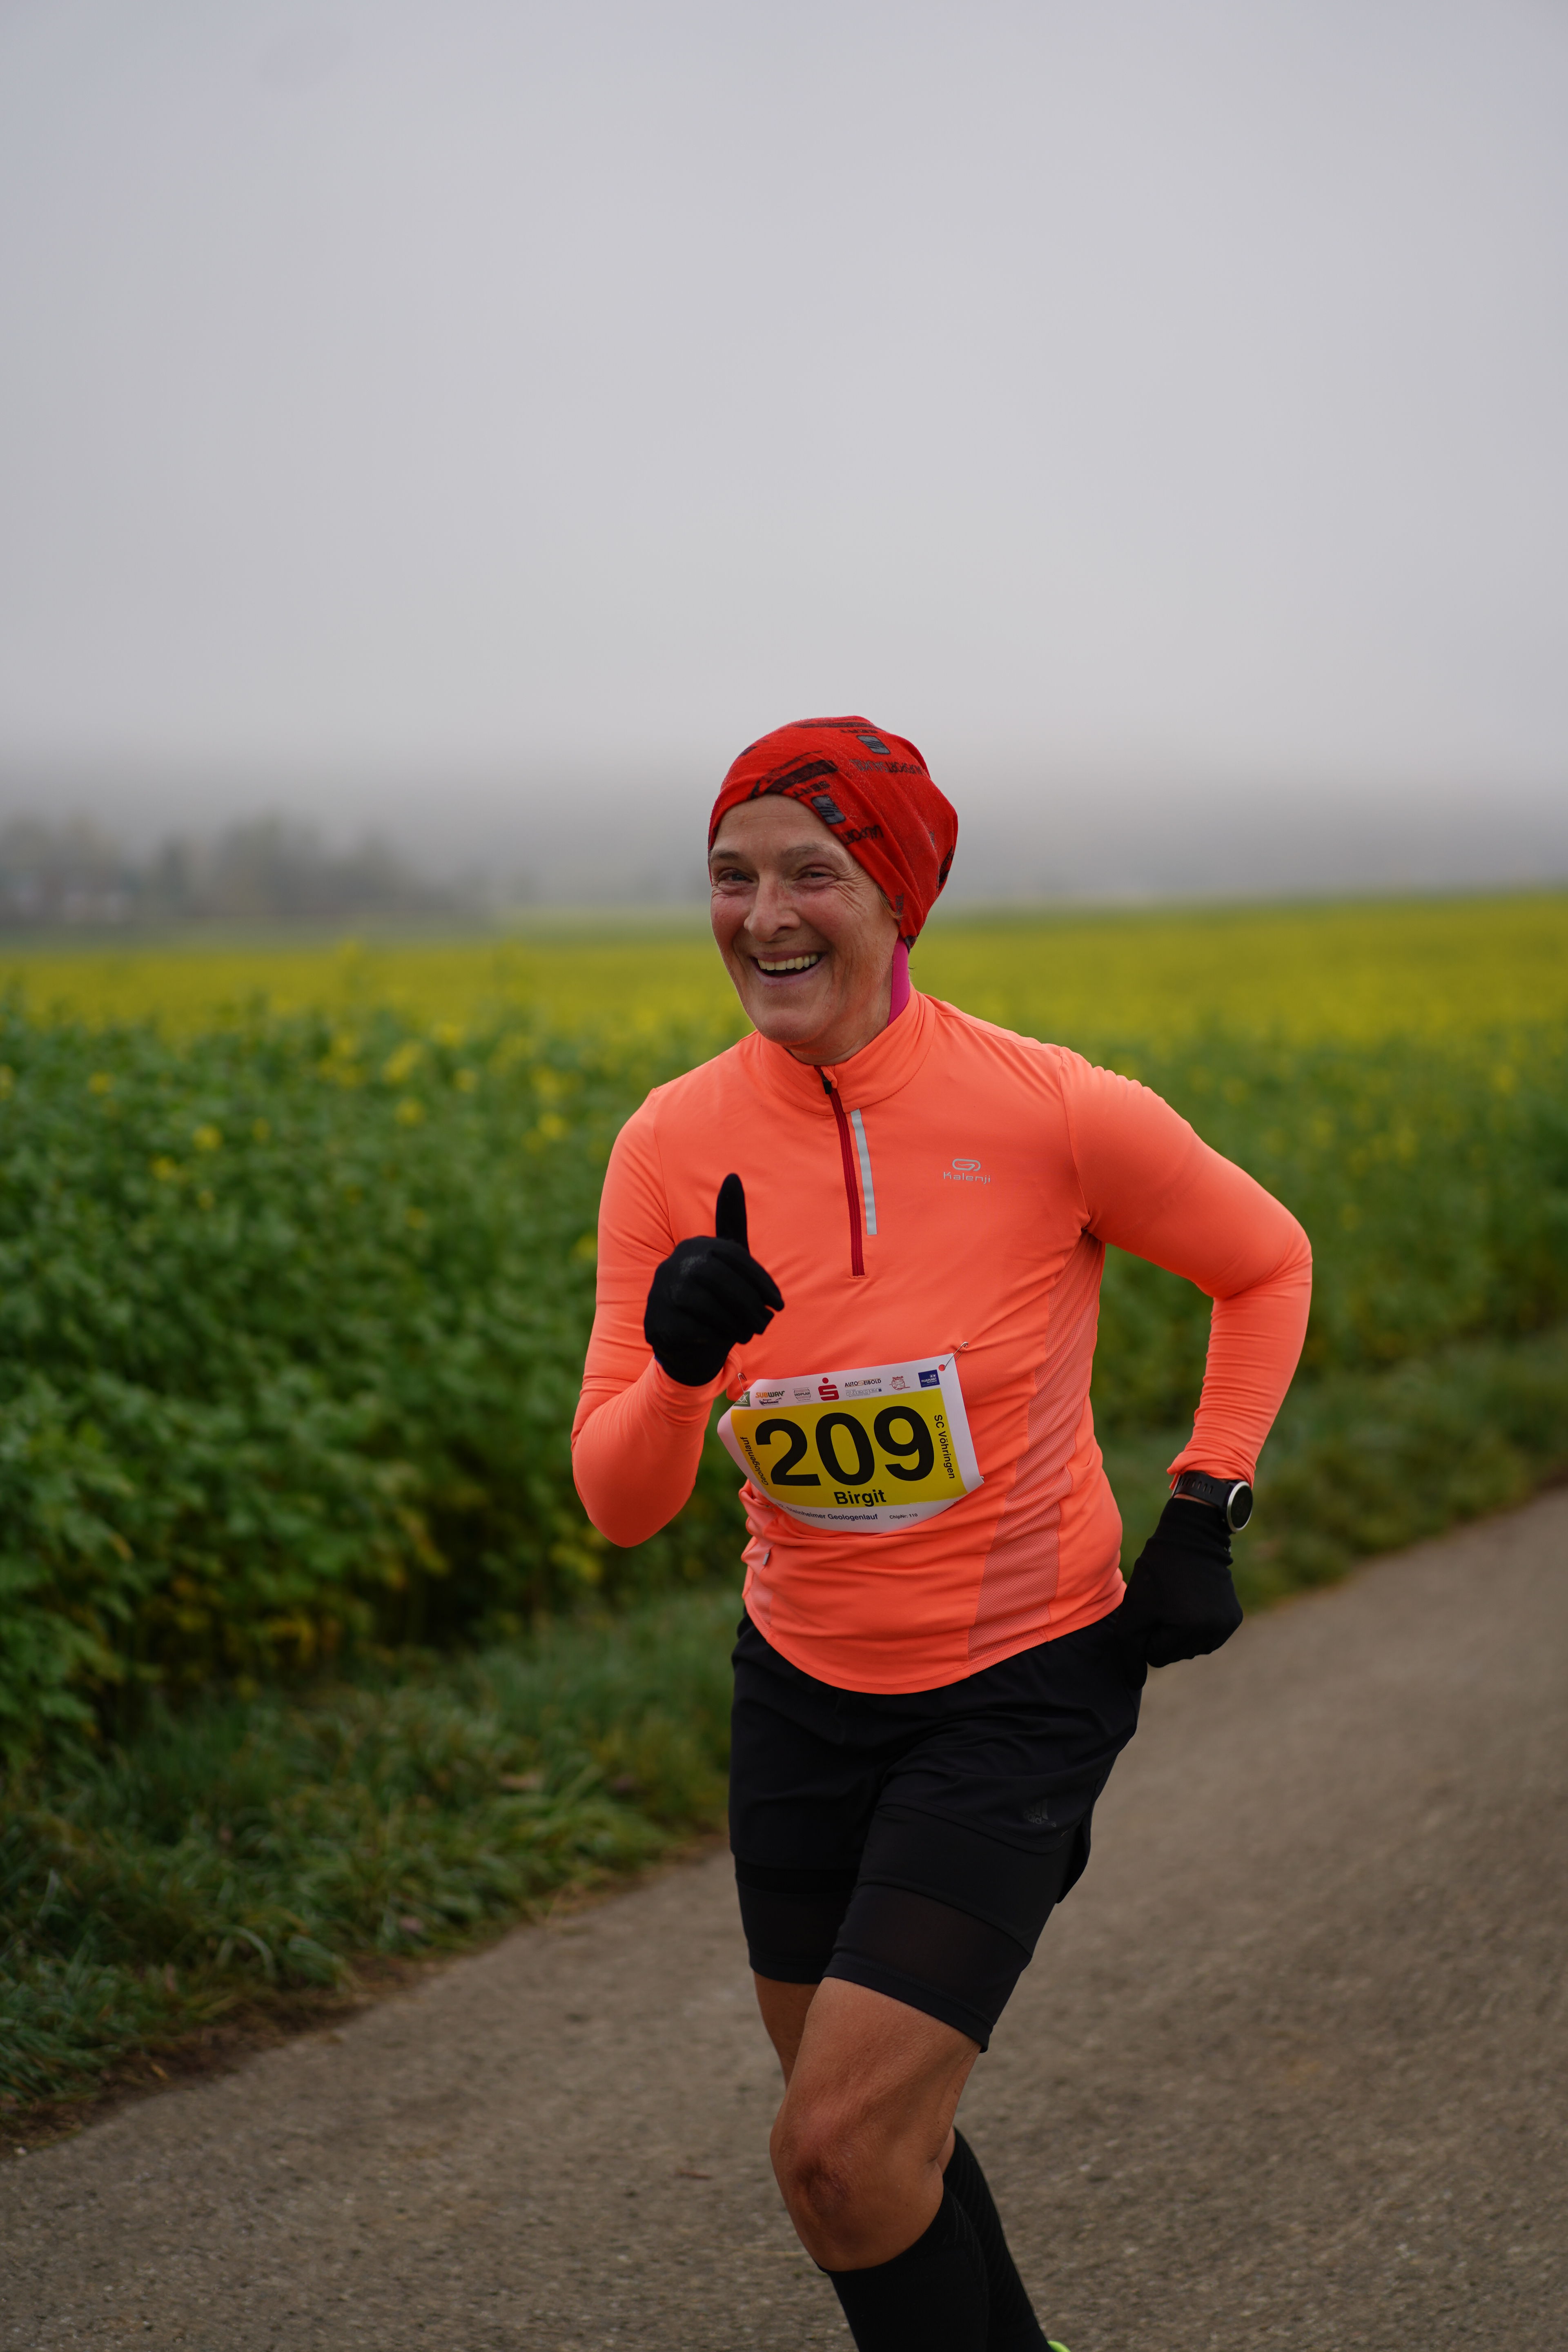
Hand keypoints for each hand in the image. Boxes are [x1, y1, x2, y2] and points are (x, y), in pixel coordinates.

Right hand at [643, 1175, 783, 1386]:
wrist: (682, 1339)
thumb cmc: (713, 1295)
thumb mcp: (726, 1260)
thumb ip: (731, 1221)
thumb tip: (732, 1176)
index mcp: (696, 1246)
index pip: (735, 1258)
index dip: (762, 1282)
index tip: (779, 1305)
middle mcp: (674, 1264)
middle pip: (722, 1282)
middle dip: (750, 1306)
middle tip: (765, 1324)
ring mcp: (661, 1292)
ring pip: (708, 1307)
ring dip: (736, 1324)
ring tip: (748, 1334)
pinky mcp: (657, 1322)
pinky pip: (694, 1329)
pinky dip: (716, 1337)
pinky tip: (724, 1340)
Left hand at [1115, 1497, 1242, 1667]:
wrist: (1192, 1538)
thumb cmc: (1157, 1572)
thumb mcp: (1134, 1608)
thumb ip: (1128, 1648)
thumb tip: (1134, 1685)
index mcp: (1188, 1630)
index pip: (1156, 1658)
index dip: (1147, 1634)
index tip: (1151, 1609)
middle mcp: (1213, 1632)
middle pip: (1175, 1655)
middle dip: (1164, 1634)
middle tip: (1165, 1602)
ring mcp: (1227, 1627)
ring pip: (1191, 1649)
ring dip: (1180, 1632)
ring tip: (1178, 1601)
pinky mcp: (1234, 1618)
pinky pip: (1207, 1638)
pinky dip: (1197, 1627)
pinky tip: (1193, 1603)